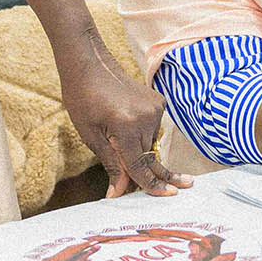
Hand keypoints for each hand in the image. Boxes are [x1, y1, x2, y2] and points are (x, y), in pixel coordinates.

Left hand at [57, 30, 192, 197]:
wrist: (88, 63)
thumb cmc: (81, 97)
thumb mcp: (90, 134)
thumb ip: (111, 163)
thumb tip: (119, 192)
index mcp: (126, 125)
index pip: (140, 165)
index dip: (150, 185)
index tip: (165, 197)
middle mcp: (146, 117)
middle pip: (150, 157)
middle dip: (154, 175)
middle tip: (179, 190)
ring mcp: (155, 108)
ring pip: (152, 144)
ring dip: (143, 154)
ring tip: (121, 145)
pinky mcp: (157, 102)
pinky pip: (154, 129)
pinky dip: (144, 136)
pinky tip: (126, 128)